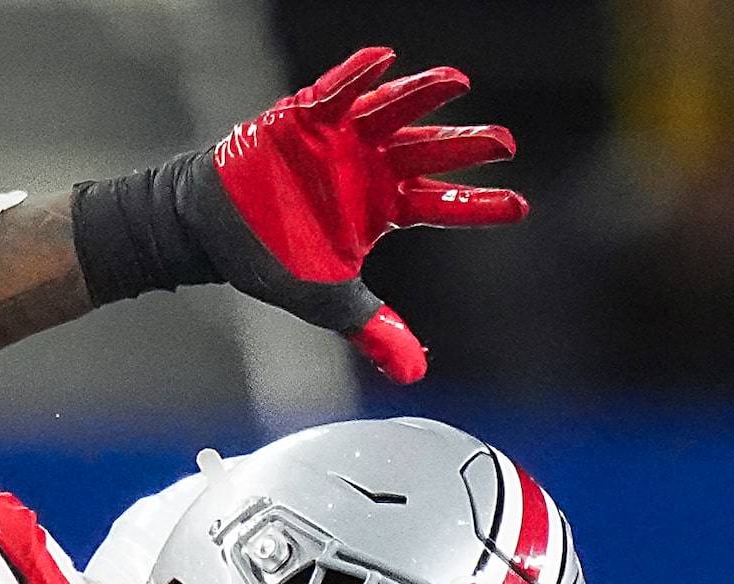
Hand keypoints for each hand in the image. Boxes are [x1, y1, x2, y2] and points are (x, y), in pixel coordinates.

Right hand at [213, 47, 526, 381]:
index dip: (480, 205)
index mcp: (385, 207)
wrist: (213, 230)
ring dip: (424, 97)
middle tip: (505, 143)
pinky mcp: (304, 117)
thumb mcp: (330, 301)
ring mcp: (342, 138)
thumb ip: (374, 329)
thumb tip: (414, 374)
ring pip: (393, 111)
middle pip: (429, 152)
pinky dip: (357, 76)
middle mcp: (373, 167)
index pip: (443, 205)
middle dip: (466, 145)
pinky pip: (335, 92)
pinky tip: (383, 60)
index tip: (520, 207)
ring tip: (458, 83)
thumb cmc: (274, 258)